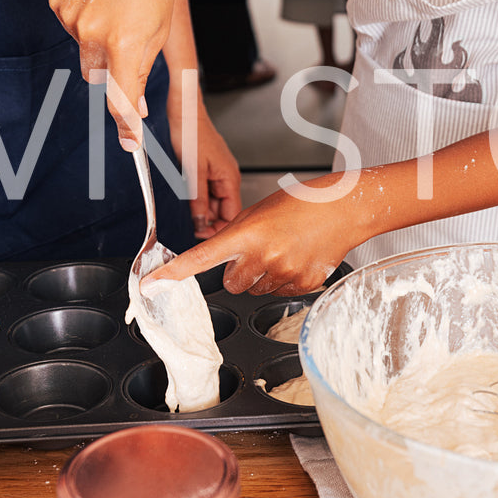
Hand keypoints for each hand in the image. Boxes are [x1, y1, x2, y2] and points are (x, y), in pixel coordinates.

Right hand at [49, 0, 183, 148]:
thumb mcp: (160, 28)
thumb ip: (142, 70)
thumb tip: (133, 106)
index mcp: (127, 43)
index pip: (122, 101)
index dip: (126, 127)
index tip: (130, 143)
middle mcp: (94, 34)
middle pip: (100, 78)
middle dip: (114, 70)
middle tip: (129, 44)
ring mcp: (72, 18)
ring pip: (84, 52)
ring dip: (99, 42)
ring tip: (118, 6)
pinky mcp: (58, 2)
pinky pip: (71, 28)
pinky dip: (85, 21)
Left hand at [148, 174, 367, 295]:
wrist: (345, 209)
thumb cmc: (302, 203)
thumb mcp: (260, 211)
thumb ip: (236, 235)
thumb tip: (223, 260)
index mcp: (248, 233)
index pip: (201, 258)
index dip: (173, 273)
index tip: (152, 284)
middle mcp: (264, 257)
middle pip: (231, 284)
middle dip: (238, 272)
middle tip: (257, 252)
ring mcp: (285, 274)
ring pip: (256, 290)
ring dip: (262, 276)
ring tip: (283, 250)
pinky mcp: (304, 285)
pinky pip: (280, 294)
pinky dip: (284, 281)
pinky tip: (297, 258)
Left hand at [167, 89, 241, 238]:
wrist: (184, 112)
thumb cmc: (191, 133)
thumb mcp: (193, 172)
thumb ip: (198, 200)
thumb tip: (201, 223)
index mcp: (230, 178)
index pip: (232, 215)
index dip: (219, 229)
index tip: (202, 236)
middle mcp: (227, 176)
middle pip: (223, 210)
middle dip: (208, 221)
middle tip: (191, 228)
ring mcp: (218, 172)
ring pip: (214, 201)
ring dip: (202, 210)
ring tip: (188, 213)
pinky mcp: (209, 168)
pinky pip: (207, 190)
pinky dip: (198, 198)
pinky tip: (187, 199)